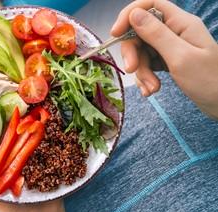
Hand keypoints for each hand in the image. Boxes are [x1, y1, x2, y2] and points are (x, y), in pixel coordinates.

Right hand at [111, 0, 217, 119]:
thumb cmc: (209, 81)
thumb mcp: (180, 57)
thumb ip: (156, 35)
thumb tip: (134, 14)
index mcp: (181, 23)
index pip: (150, 5)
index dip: (129, 15)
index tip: (115, 34)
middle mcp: (175, 32)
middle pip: (141, 32)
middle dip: (133, 52)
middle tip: (132, 70)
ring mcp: (171, 47)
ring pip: (142, 52)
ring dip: (141, 72)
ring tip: (151, 89)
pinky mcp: (168, 62)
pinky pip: (148, 65)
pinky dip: (145, 78)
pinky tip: (151, 91)